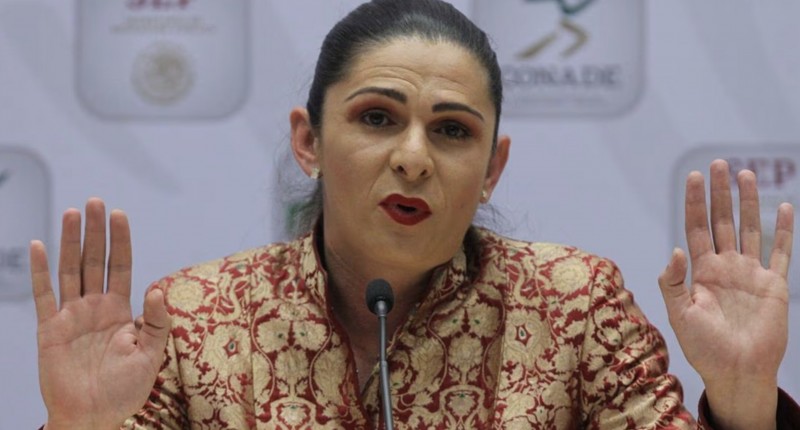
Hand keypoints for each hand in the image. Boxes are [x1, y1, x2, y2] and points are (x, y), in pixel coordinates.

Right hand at [30, 198, 170, 429]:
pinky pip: (43, 295)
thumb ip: (156, 322)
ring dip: (71, 241)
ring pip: (71, 270)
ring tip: (73, 213)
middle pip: (95, 261)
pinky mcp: (50, 329)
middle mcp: (95, 307)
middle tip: (96, 201)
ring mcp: (71, 316)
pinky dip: (40, 271)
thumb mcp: (151, 354)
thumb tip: (158, 288)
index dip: (121, 241)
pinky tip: (39, 245)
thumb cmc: (124, 390)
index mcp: (120, 310)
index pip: (121, 266)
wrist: (93, 417)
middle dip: (96, 231)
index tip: (120, 214)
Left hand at [658, 159, 793, 429]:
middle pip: (721, 221)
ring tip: (745, 175)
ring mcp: (750, 273)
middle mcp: (725, 266)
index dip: (694, 202)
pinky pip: (781, 252)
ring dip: (748, 202)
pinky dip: (784, 230)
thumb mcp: (679, 314)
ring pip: (749, 229)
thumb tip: (675, 249)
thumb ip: (673, 282)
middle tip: (719, 163)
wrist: (735, 372)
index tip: (694, 176)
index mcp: (700, 271)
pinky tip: (784, 207)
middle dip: (720, 193)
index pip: (695, 228)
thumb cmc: (703, 347)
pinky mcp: (774, 285)